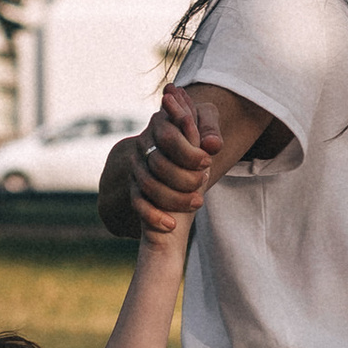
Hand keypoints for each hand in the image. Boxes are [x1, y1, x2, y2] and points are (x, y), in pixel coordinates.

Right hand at [111, 85, 215, 237]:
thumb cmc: (199, 136)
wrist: (187, 156)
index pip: (168, 137)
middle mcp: (144, 143)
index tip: (207, 161)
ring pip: (149, 185)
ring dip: (175, 197)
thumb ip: (211, 131)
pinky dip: (154, 216)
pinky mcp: (135, 187)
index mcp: (160, 122)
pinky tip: (171, 225)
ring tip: (198, 202)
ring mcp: (137, 166)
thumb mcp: (208, 125)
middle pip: (158, 163)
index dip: (188, 152)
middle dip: (184, 177)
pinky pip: (138, 203)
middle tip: (205, 180)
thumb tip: (211, 145)